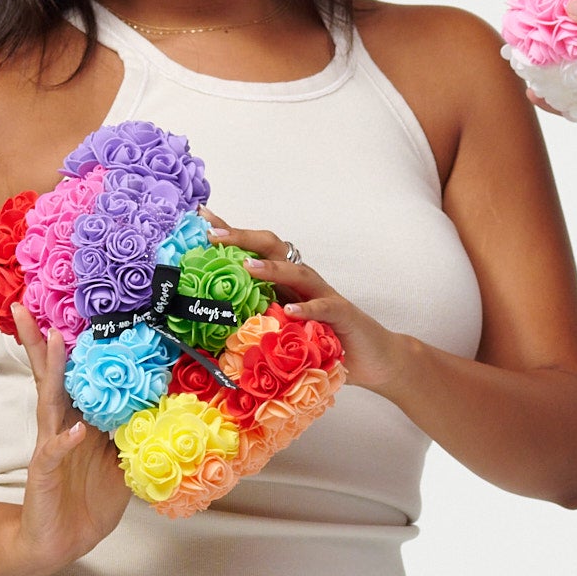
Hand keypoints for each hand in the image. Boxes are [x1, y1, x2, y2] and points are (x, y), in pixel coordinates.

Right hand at [10, 304, 130, 575]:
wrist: (63, 541)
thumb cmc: (90, 499)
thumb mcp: (121, 460)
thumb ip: (133, 431)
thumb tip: (163, 403)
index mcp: (78, 420)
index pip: (71, 376)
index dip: (70, 346)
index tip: (71, 311)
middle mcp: (60, 427)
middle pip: (49, 377)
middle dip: (40, 342)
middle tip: (26, 306)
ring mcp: (50, 448)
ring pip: (48, 403)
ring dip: (52, 372)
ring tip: (55, 341)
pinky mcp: (45, 473)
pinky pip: (53, 453)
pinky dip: (63, 441)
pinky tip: (73, 431)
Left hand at [205, 218, 413, 396]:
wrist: (374, 358)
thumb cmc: (325, 344)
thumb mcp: (284, 331)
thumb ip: (258, 321)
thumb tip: (214, 326)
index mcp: (286, 281)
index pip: (256, 249)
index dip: (231, 232)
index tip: (203, 217)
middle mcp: (303, 281)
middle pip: (274, 247)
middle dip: (243, 238)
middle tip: (213, 235)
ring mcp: (324, 294)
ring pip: (297, 272)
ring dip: (271, 267)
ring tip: (247, 266)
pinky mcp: (342, 314)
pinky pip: (323, 307)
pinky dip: (307, 307)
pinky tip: (291, 309)